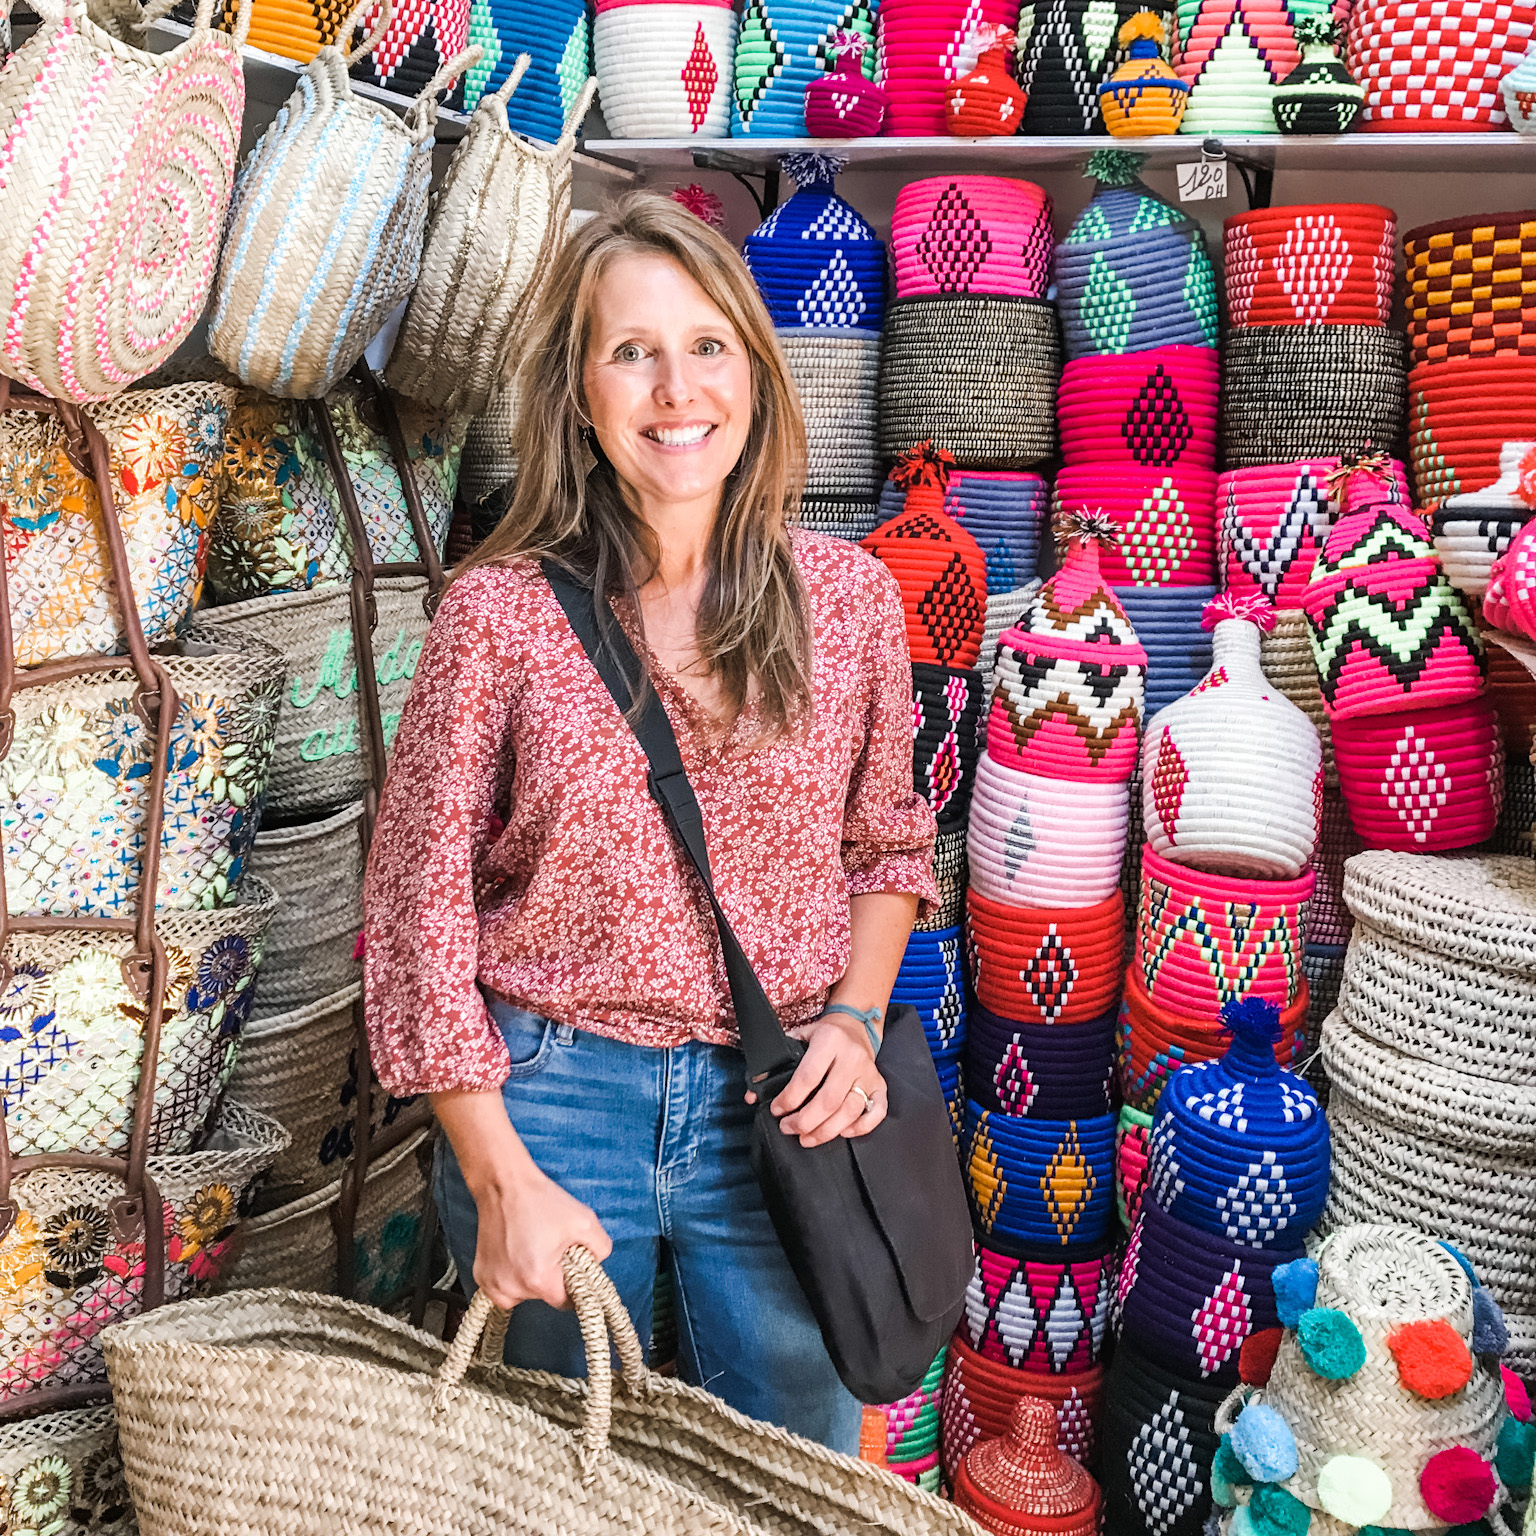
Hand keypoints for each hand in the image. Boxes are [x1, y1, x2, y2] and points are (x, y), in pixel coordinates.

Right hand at [468, 1162, 611, 1312]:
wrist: (504, 1184)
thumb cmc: (542, 1202)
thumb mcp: (586, 1221)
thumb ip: (601, 1249)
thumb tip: (595, 1266)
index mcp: (538, 1279)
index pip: (565, 1302)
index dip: (574, 1287)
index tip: (572, 1269)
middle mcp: (511, 1289)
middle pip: (543, 1296)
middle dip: (552, 1278)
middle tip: (551, 1249)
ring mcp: (492, 1284)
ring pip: (522, 1295)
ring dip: (530, 1279)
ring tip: (531, 1248)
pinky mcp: (480, 1276)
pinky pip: (504, 1288)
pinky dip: (512, 1276)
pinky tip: (515, 1252)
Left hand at [749, 1012, 886, 1146]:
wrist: (855, 1025)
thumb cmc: (821, 1036)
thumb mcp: (797, 1038)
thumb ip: (775, 1064)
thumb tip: (752, 1096)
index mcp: (829, 1040)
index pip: (807, 1077)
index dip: (789, 1099)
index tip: (776, 1110)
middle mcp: (852, 1057)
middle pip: (829, 1100)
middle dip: (804, 1121)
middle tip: (788, 1128)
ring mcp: (869, 1073)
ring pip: (850, 1111)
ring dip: (826, 1131)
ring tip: (806, 1138)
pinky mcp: (880, 1085)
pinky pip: (876, 1113)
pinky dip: (860, 1128)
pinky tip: (843, 1133)